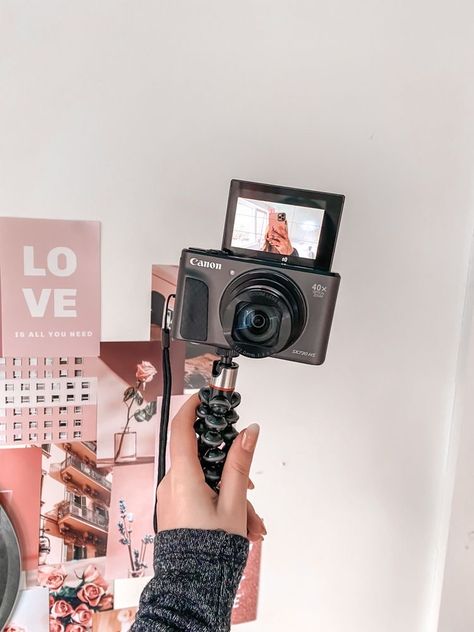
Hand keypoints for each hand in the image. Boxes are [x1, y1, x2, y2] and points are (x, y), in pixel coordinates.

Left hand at [156, 393, 265, 541]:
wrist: (192, 587)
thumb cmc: (209, 550)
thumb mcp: (234, 502)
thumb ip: (241, 463)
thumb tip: (249, 432)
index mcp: (182, 476)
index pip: (181, 428)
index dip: (192, 407)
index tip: (205, 396)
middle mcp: (171, 483)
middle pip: (204, 460)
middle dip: (232, 471)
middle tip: (250, 489)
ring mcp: (172, 497)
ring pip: (207, 480)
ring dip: (231, 495)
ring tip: (250, 523)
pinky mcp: (175, 509)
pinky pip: (200, 495)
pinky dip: (220, 503)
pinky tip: (240, 525)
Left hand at [268, 223, 292, 254]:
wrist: (289, 252)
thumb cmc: (288, 245)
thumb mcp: (287, 240)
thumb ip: (284, 236)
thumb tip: (282, 230)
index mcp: (287, 238)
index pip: (284, 233)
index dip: (281, 229)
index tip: (278, 226)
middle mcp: (285, 241)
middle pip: (279, 236)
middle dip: (274, 234)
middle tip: (271, 231)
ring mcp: (282, 245)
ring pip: (276, 242)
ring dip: (271, 240)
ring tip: (268, 238)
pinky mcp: (280, 248)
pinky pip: (275, 246)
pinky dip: (272, 244)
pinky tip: (270, 243)